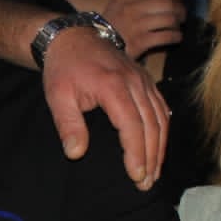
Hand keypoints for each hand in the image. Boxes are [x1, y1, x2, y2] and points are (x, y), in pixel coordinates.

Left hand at [40, 25, 170, 188]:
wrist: (73, 37)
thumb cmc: (64, 68)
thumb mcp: (58, 96)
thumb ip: (68, 125)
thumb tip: (75, 153)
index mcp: (113, 86)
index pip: (132, 125)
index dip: (136, 153)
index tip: (136, 176)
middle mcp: (135, 82)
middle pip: (151, 125)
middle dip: (151, 158)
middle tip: (145, 183)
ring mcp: (144, 80)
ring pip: (161, 118)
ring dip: (159, 148)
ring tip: (153, 173)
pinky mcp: (146, 80)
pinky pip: (162, 108)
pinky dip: (163, 130)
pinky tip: (159, 149)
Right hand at [101, 0, 188, 61]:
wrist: (97, 46)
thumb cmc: (111, 24)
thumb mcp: (118, 4)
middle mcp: (131, 8)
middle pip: (167, 3)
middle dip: (180, 8)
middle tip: (182, 13)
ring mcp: (136, 26)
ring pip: (169, 19)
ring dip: (178, 22)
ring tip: (178, 25)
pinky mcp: (141, 43)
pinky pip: (166, 36)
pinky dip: (176, 36)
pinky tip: (176, 37)